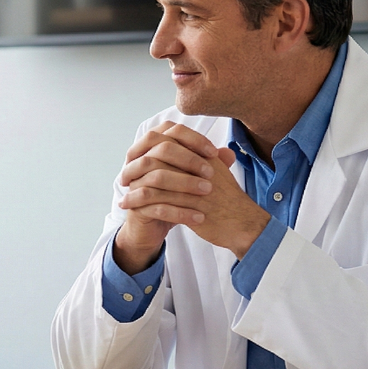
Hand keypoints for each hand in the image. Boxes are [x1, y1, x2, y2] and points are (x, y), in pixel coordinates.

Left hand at [117, 122, 270, 258]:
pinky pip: (161, 204)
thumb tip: (178, 149)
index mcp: (204, 158)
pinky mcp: (193, 208)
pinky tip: (132, 211)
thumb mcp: (218, 172)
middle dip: (137, 169)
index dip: (148, 152)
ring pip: (157, 183)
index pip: (170, 144)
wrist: (244, 224)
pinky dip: (144, 206)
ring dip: (136, 191)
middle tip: (123, 178)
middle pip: (159, 160)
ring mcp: (196, 189)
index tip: (134, 160)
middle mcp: (199, 170)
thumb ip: (200, 159)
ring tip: (124, 199)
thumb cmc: (228, 200)